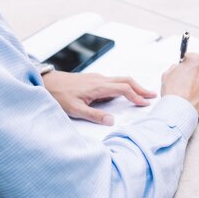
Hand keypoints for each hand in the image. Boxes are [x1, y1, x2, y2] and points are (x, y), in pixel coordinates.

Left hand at [42, 71, 156, 125]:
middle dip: (139, 88)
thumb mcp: (75, 109)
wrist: (46, 82)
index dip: (136, 96)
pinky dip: (123, 85)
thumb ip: (94, 115)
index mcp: (98, 86)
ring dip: (132, 86)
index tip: (145, 103)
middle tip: (152, 95)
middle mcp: (99, 79)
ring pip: (120, 79)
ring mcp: (96, 78)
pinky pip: (113, 80)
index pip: (123, 89)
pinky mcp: (92, 79)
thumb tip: (111, 121)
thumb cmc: (58, 95)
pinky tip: (124, 92)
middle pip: (125, 80)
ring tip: (141, 94)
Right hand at [161, 52, 198, 117]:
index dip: (187, 61)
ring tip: (190, 90)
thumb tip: (177, 69)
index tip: (185, 65)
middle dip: (196, 72)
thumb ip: (174, 68)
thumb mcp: (167, 75)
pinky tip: (194, 96)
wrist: (180, 109)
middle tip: (187, 79)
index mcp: (196, 62)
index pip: (193, 56)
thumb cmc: (174, 92)